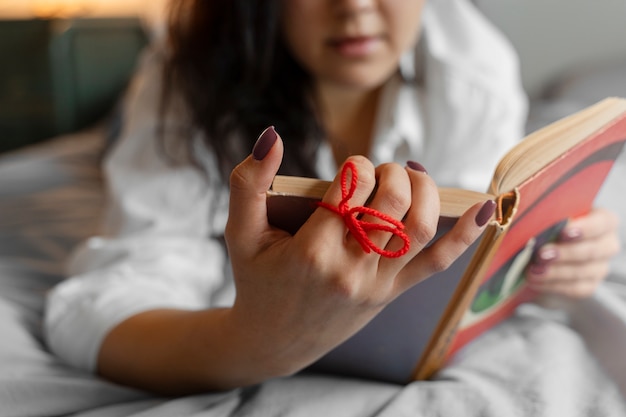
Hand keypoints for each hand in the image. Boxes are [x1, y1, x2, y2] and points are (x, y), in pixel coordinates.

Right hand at [225, 126, 494, 378]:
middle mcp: (350, 270)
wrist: (274, 339)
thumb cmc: (257, 280)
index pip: (352, 189)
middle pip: (392, 204)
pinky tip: (485, 207)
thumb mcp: (240, 233)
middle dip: (391, 172)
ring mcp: (377, 284)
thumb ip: (248, 183)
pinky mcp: (392, 293)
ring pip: (420, 228)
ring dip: (424, 191)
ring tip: (409, 177)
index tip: (350, 168)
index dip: (357, 166)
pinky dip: (466, 234)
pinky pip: (438, 263)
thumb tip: (272, 135)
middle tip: (379, 170)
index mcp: (312, 251)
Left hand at [526, 208, 620, 298]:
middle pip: (592, 250)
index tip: (563, 232)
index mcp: (603, 221)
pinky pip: (574, 288)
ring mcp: (600, 267)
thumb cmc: (549, 227)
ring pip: (582, 271)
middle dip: (565, 253)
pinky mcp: (589, 285)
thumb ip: (549, 219)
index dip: (585, 228)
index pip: (603, 222)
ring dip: (555, 271)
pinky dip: (552, 284)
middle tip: (541, 254)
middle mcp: (607, 245)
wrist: (544, 252)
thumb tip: (535, 224)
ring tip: (533, 270)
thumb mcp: (550, 218)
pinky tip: (535, 280)